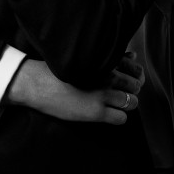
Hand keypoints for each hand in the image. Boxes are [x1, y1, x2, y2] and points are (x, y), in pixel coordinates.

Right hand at [6, 53, 141, 124]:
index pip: (135, 69)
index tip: (127, 79)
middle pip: (135, 86)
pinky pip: (122, 118)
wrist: (37, 82)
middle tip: (118, 92)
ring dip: (125, 104)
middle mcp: (108, 75)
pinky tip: (106, 112)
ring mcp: (103, 94)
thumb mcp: (85, 57)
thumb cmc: (58, 67)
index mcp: (105, 59)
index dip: (134, 76)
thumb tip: (132, 55)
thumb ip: (111, 56)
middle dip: (131, 90)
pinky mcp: (96, 111)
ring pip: (132, 102)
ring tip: (111, 103)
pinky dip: (118, 117)